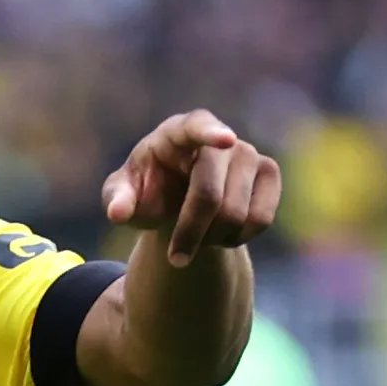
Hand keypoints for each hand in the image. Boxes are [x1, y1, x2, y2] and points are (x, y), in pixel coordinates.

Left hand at [101, 111, 281, 266]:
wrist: (177, 198)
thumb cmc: (147, 190)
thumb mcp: (123, 195)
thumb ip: (117, 200)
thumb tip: (118, 212)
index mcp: (178, 132)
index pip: (196, 127)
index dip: (210, 134)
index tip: (225, 140)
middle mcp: (219, 139)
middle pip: (210, 195)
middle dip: (190, 233)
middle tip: (174, 258)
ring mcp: (249, 154)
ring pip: (237, 214)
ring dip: (212, 238)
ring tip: (196, 233)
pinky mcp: (269, 174)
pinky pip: (260, 219)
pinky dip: (237, 238)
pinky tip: (220, 232)